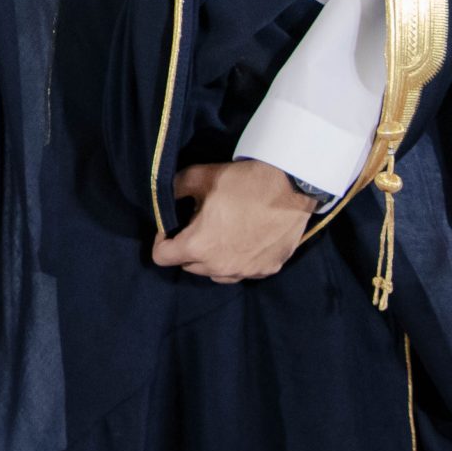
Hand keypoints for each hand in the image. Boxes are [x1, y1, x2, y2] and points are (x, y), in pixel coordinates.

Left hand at [149, 160, 313, 283]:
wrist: (291, 187)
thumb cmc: (242, 182)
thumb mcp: (199, 177)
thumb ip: (173, 189)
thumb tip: (164, 198)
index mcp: (198, 246)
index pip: (161, 258)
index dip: (161, 240)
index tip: (171, 227)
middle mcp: (220, 267)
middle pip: (189, 266)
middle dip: (186, 249)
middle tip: (197, 226)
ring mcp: (246, 271)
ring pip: (215, 273)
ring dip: (211, 258)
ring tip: (220, 234)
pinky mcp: (267, 270)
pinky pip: (242, 272)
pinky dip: (237, 261)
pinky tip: (243, 240)